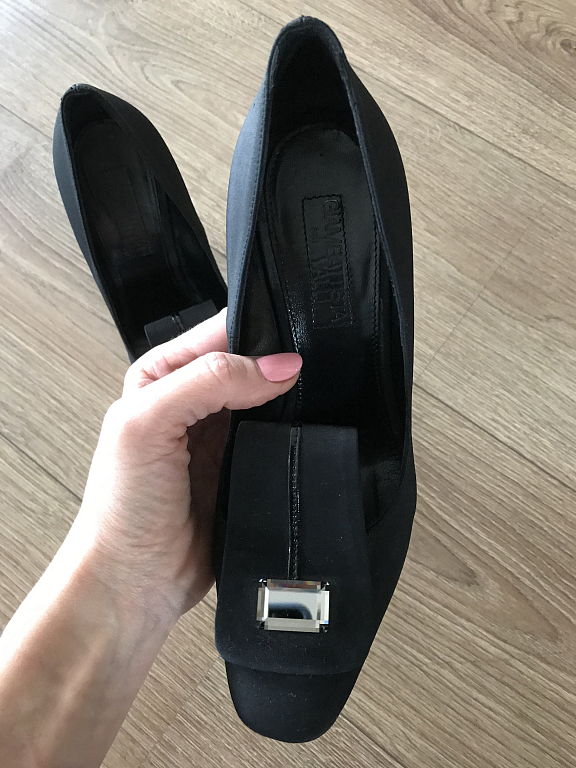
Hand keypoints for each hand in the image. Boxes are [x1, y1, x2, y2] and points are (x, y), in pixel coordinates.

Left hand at [69, 308, 301, 619]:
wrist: (136, 581)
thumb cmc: (121, 509)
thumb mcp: (147, 424)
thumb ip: (208, 382)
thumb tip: (277, 365)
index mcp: (163, 374)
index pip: (220, 332)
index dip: (258, 335)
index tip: (289, 353)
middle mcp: (193, 400)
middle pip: (251, 362)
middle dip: (279, 366)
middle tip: (303, 380)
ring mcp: (221, 435)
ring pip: (271, 399)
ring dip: (290, 401)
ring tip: (302, 409)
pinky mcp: (244, 465)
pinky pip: (281, 437)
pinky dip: (295, 434)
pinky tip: (302, 437)